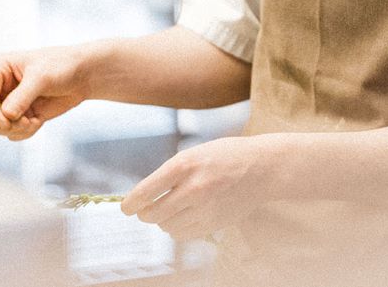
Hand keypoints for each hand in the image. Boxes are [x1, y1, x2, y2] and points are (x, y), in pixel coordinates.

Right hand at [0, 45, 89, 140]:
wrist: (82, 76)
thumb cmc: (62, 66)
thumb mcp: (42, 77)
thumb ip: (22, 97)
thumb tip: (6, 116)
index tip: (7, 122)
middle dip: (3, 123)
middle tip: (25, 122)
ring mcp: (8, 101)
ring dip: (15, 129)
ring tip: (33, 121)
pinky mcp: (19, 115)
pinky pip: (11, 133)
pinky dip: (24, 132)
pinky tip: (38, 121)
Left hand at [121, 135, 276, 240]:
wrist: (262, 168)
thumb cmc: (226, 156)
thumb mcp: (195, 152)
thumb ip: (172, 172)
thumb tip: (145, 196)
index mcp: (185, 164)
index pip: (146, 191)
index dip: (131, 203)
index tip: (126, 208)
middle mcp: (193, 188)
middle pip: (153, 213)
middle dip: (145, 213)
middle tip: (145, 210)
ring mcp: (205, 209)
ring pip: (167, 226)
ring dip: (163, 220)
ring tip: (172, 209)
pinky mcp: (214, 223)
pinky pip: (183, 234)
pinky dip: (178, 228)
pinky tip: (185, 216)